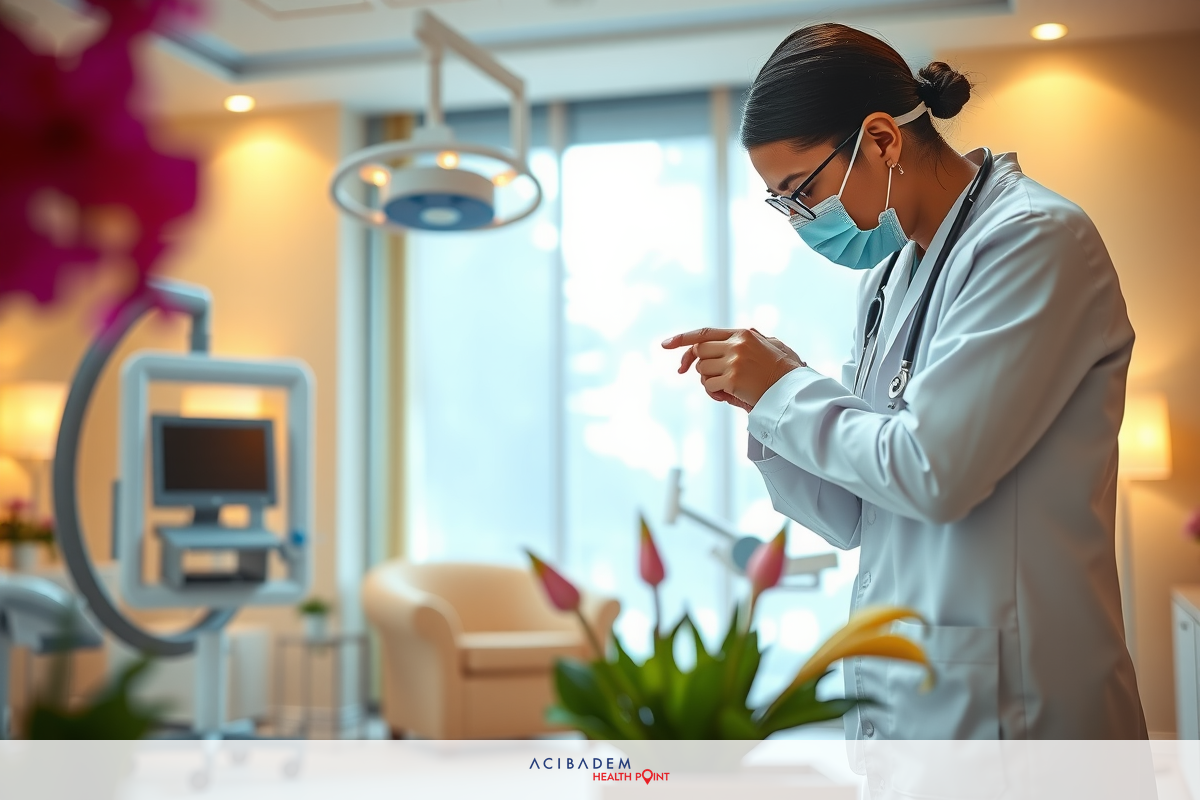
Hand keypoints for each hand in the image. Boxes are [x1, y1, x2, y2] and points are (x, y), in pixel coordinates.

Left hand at [661, 327, 805, 409]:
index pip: (704, 332)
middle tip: (713, 379)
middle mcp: (736, 344)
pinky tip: (731, 395)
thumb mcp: (773, 345)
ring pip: (702, 371)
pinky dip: (715, 394)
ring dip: (710, 382)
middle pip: (699, 352)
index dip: (682, 338)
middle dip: (699, 366)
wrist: (794, 390)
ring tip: (730, 387)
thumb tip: (744, 334)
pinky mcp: (733, 379)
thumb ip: (753, 339)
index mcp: (743, 334)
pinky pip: (709, 386)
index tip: (665, 344)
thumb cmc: (786, 371)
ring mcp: (734, 361)